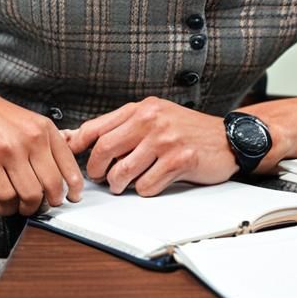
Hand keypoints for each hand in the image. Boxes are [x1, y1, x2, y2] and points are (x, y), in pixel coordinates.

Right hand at [0, 77, 83, 219]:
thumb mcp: (31, 120)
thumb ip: (50, 144)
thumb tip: (69, 174)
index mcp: (39, 132)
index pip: (63, 171)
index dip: (68, 192)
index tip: (68, 200)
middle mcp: (19, 143)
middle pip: (36, 193)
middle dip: (35, 207)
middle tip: (30, 206)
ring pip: (8, 200)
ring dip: (6, 209)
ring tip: (3, 205)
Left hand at [66, 97, 237, 196]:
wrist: (225, 137)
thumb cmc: (185, 129)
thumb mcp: (153, 116)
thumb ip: (120, 126)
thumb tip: (78, 136)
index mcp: (140, 108)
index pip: (97, 126)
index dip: (78, 145)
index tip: (71, 156)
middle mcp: (151, 119)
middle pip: (104, 149)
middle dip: (96, 169)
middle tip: (100, 177)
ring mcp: (165, 140)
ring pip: (122, 172)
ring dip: (118, 184)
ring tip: (123, 183)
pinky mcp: (179, 161)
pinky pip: (146, 186)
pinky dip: (144, 190)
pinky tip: (153, 181)